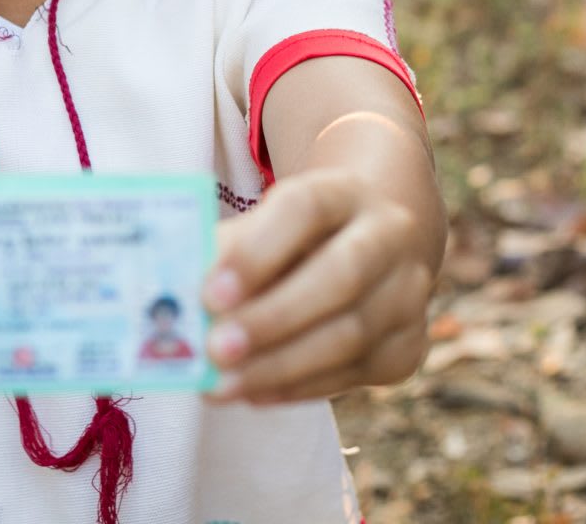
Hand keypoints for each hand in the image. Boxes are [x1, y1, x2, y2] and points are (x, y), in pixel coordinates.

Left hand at [201, 167, 433, 403]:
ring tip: (222, 384)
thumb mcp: (266, 222)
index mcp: (345, 191)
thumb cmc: (298, 235)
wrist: (375, 240)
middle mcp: (389, 236)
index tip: (208, 293)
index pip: (305, 209)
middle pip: (340, 276)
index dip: (257, 251)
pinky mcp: (409, 345)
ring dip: (280, 366)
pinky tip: (254, 392)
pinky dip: (298, 387)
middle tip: (215, 350)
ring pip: (351, 334)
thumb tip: (176, 294)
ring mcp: (408, 292)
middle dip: (272, 319)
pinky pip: (354, 374)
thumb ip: (227, 251)